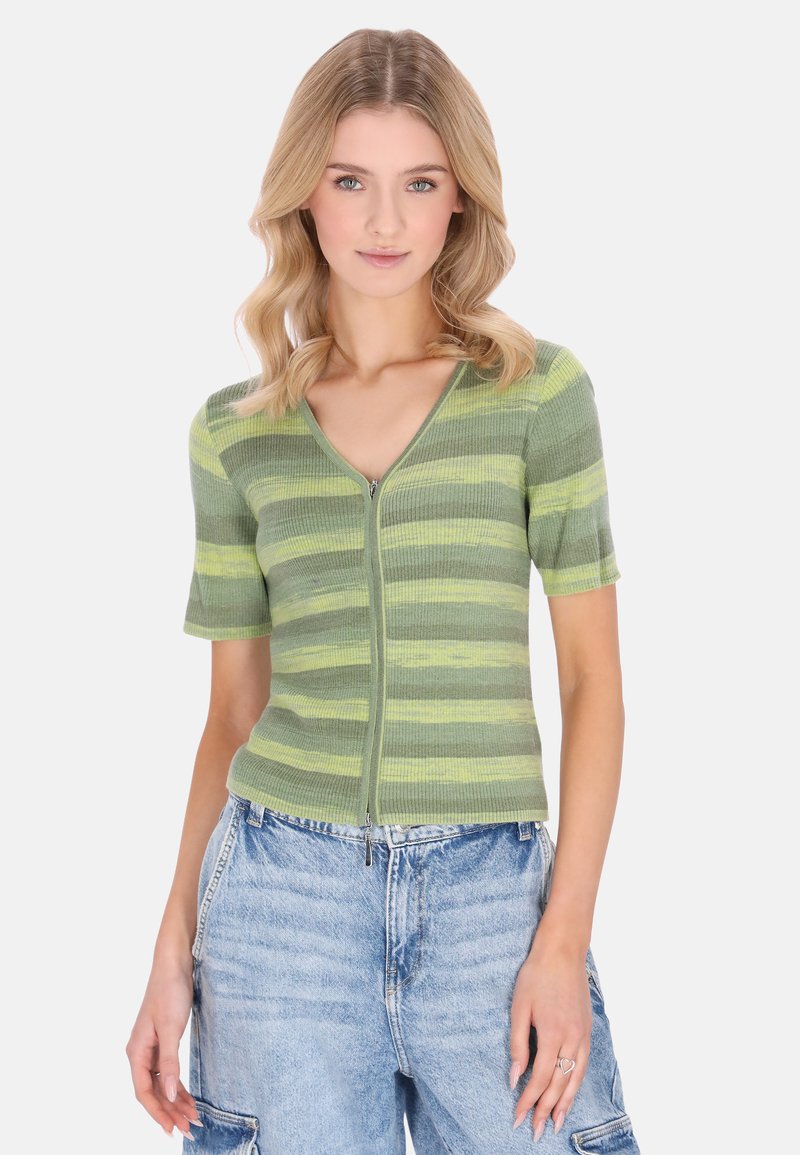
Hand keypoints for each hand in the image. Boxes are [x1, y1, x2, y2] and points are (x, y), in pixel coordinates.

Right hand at [125, 953, 200, 1139]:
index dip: (158, 1113)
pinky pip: (168, 1071)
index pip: (144, 1092)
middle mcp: (141, 1052)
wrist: (174, 963)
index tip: (173, 1129)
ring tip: (193, 1117)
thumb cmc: (169, 991)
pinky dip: (178, 1085)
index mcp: (137, 1051)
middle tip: (190, 1128)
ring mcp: (152, 1047)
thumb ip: (170, 1062)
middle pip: (153, 1091)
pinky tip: (188, 1097)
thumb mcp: (171, 1028)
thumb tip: (170, 1093)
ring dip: (176, 1100)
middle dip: (170, 1111)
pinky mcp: (163, 1041)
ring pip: (162, 1083)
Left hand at [508, 931, 592, 1140]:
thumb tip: (514, 1076)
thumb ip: (518, 1044)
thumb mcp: (519, 1007)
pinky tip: (570, 1094)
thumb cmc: (536, 976)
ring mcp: (583, 1036)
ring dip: (565, 1104)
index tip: (517, 1118)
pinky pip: (583, 1066)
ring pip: (575, 1079)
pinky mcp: (588, 1030)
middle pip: (559, 1085)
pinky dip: (576, 1084)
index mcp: (553, 1034)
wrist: (563, 952)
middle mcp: (572, 1039)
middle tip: (535, 1132)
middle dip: (545, 1110)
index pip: (539, 1078)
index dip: (528, 1101)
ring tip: (554, 1123)